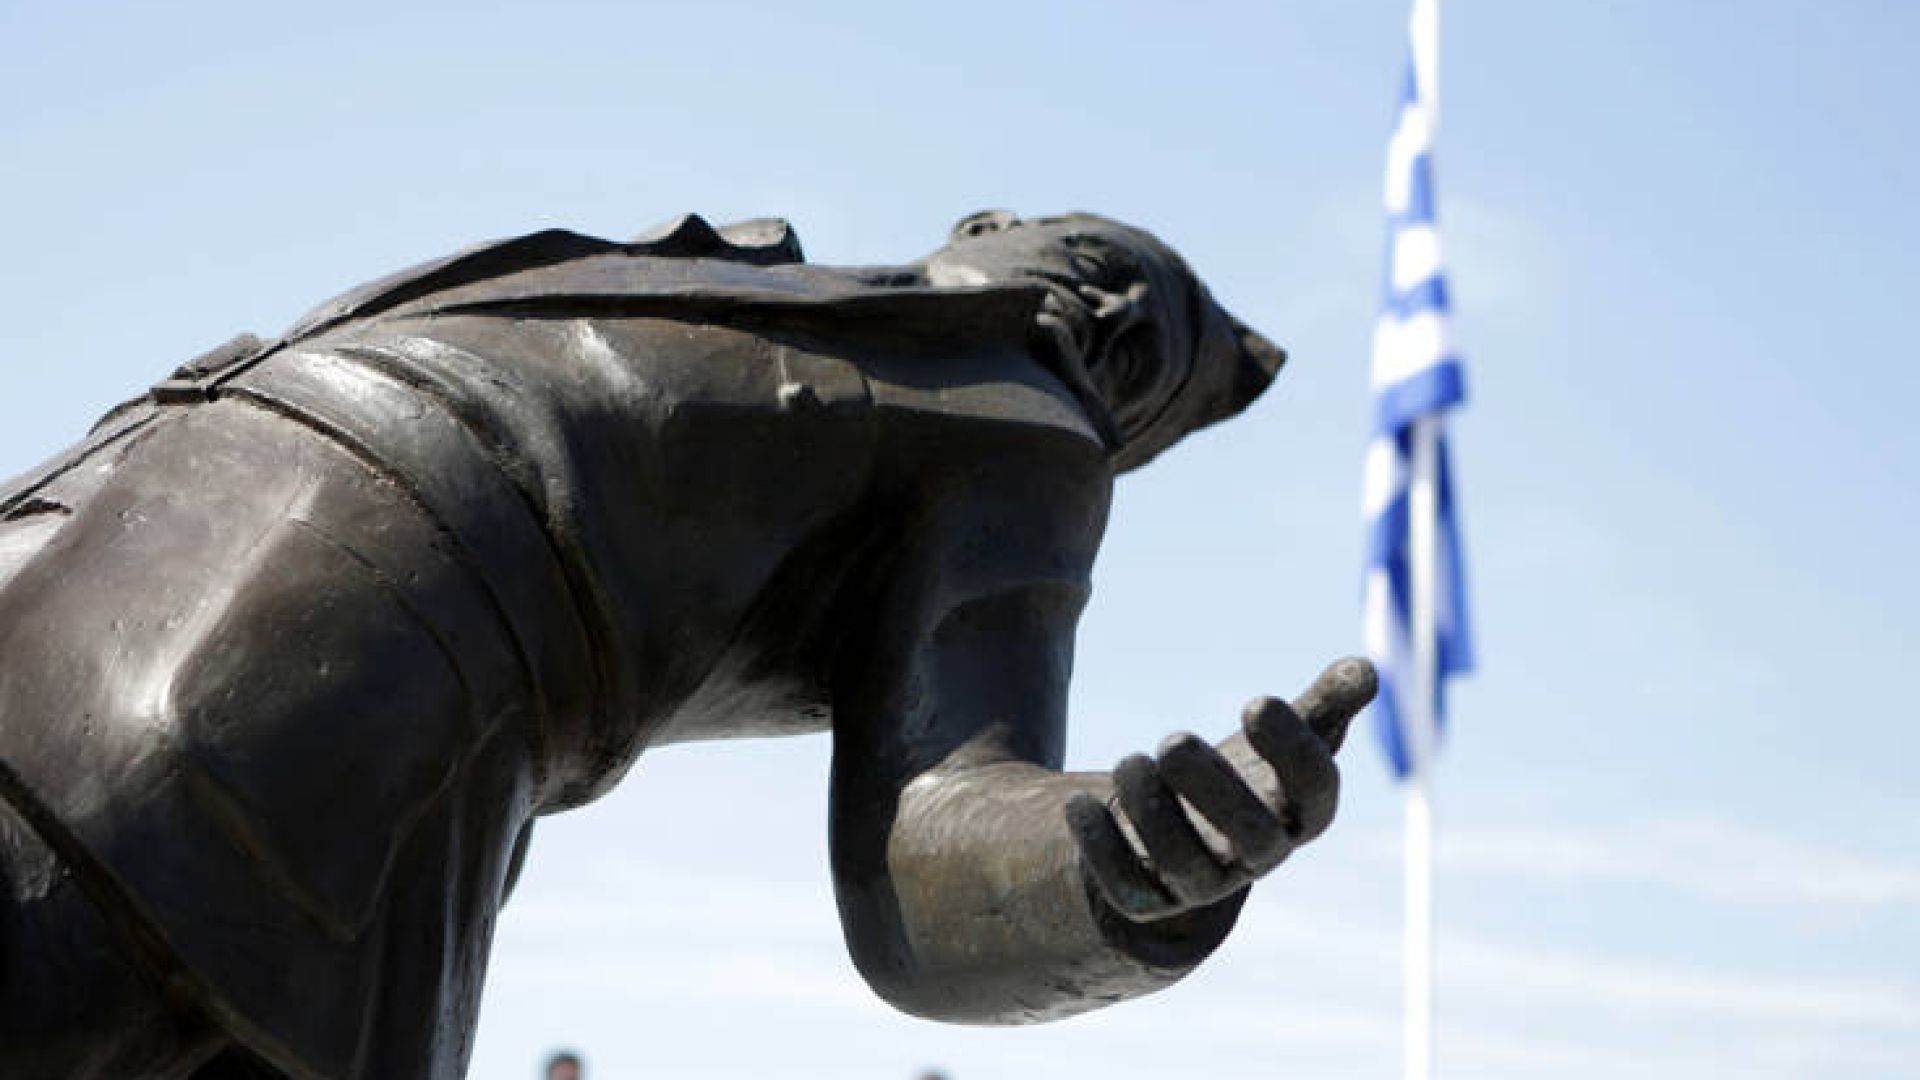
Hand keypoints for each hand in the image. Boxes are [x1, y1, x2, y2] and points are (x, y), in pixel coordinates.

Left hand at [1065, 657, 1377, 921]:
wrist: (1188, 834)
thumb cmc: (1244, 775)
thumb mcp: (1282, 737)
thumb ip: (1326, 705)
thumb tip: (1368, 668)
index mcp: (1296, 816)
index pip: (1316, 797)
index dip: (1295, 753)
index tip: (1256, 700)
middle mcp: (1255, 856)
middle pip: (1253, 841)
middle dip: (1214, 792)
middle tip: (1173, 740)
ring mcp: (1202, 884)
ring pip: (1184, 868)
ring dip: (1154, 815)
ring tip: (1130, 760)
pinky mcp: (1149, 898)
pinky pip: (1127, 889)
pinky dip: (1101, 849)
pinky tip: (1078, 802)